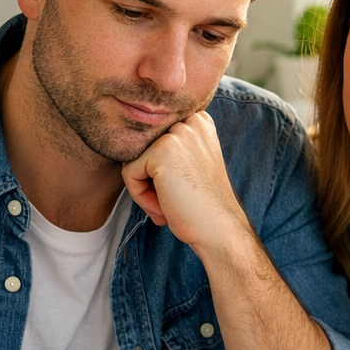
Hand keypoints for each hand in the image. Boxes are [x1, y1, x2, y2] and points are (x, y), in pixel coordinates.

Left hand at [121, 111, 249, 253]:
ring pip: (134, 160)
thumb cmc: (204, 204)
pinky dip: (140, 196)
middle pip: (144, 148)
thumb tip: (129, 143)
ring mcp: (176, 134)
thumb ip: (171, 147)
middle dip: (152, 178)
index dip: (161, 169)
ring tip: (169, 204)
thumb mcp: (193, 163)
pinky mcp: (161, 152)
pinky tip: (164, 207)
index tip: (180, 188)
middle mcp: (190, 122)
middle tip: (174, 200)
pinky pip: (129, 173)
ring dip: (146, 188)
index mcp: (199, 121)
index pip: (155, 139)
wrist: (220, 229)